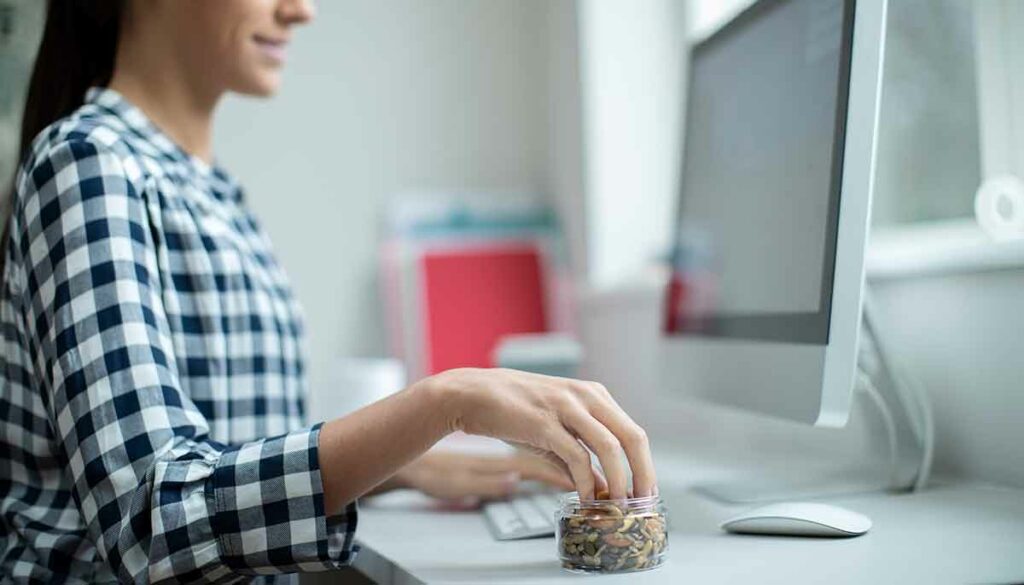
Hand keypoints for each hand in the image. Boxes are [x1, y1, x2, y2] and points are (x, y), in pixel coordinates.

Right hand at [420, 368, 656, 500]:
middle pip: (632, 436)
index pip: (633, 431)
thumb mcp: (554, 431)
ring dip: (618, 480)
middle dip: (642, 474)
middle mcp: (586, 396)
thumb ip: (578, 458)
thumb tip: (601, 487)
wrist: (471, 395)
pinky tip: (585, 497)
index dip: (644, 465)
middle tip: (642, 503)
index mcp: (593, 395)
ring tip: (617, 505)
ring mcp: (566, 406)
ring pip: (610, 446)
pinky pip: (576, 455)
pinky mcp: (544, 422)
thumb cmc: (512, 412)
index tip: (645, 492)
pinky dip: (585, 480)